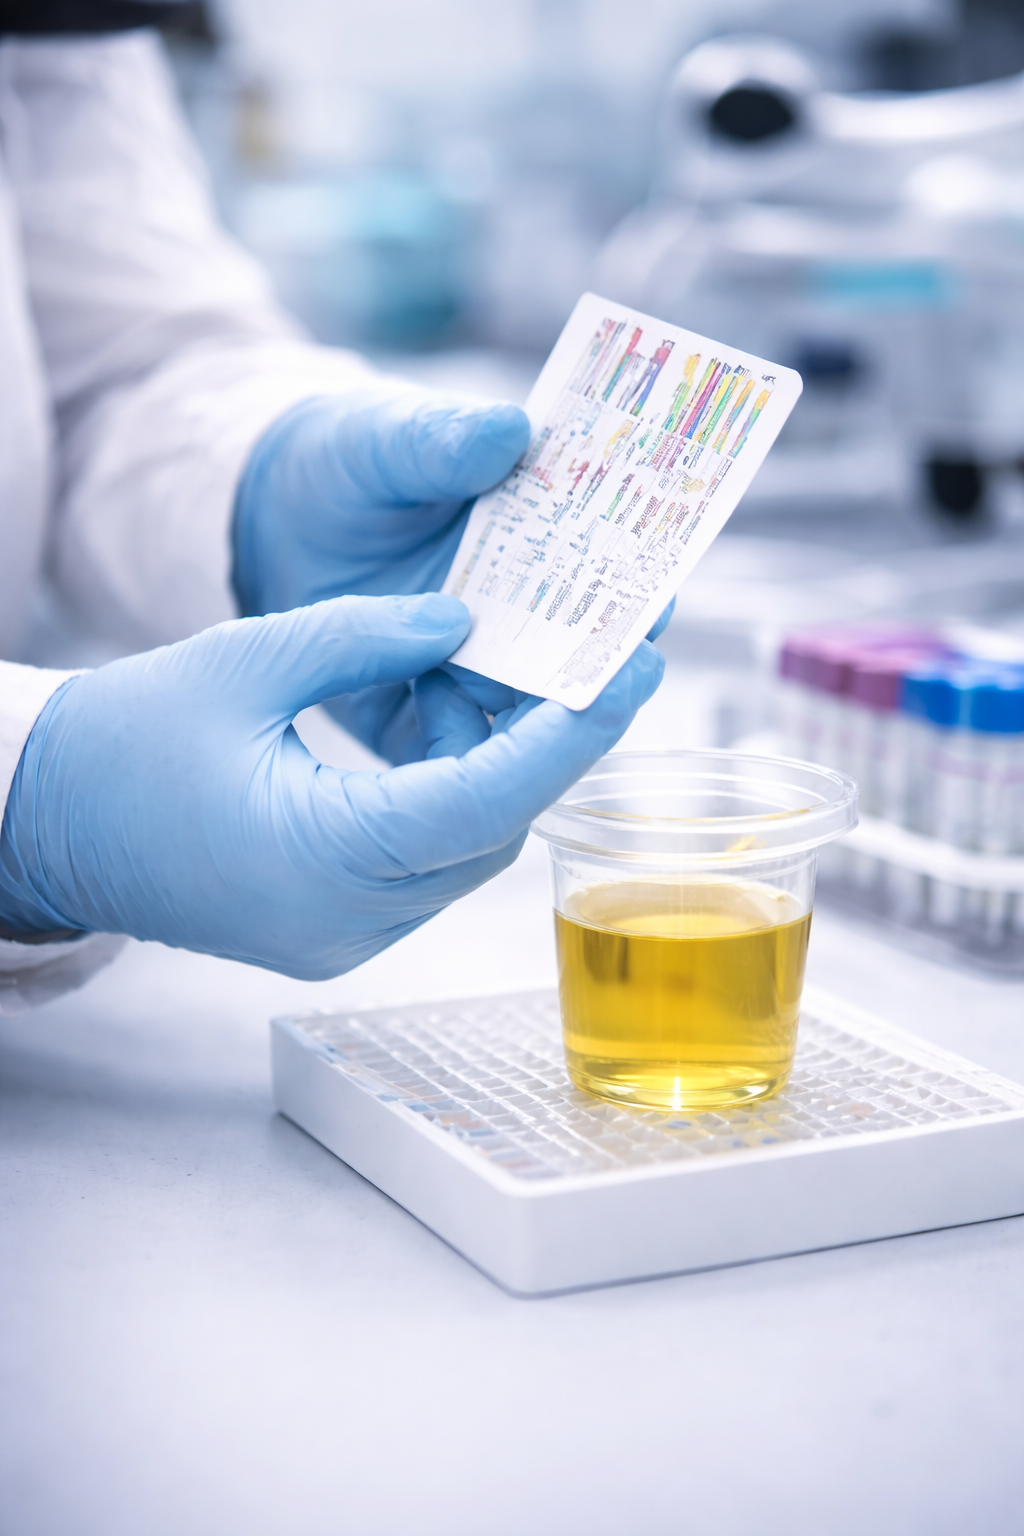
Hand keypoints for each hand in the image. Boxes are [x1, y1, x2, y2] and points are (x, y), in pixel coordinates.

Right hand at [0, 595, 663, 978]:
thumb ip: (366, 637)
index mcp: (321, 858)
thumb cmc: (122, 742)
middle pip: (491, 830)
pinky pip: (426, 863)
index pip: (486, 799)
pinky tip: (443, 727)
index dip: (571, 734)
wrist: (42, 823)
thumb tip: (465, 624)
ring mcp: (341, 936)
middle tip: (589, 659)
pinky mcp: (333, 927)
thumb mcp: (245, 660)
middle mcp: (345, 920)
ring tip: (501, 678)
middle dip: (545, 744)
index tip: (635, 671)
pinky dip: (452, 796)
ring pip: (466, 851)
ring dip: (497, 768)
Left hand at [232, 387, 673, 765]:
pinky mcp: (419, 720)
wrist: (264, 522)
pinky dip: (464, 750)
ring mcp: (471, 672)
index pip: (608, 565)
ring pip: (527, 709)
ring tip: (554, 712)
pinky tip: (447, 716)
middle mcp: (517, 615)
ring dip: (546, 715)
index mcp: (534, 537)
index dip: (638, 580)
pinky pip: (453, 750)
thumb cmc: (346, 465)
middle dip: (608, 661)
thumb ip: (440, 438)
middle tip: (632, 668)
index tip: (661, 592)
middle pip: (581, 649)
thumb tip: (509, 428)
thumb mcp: (385, 438)